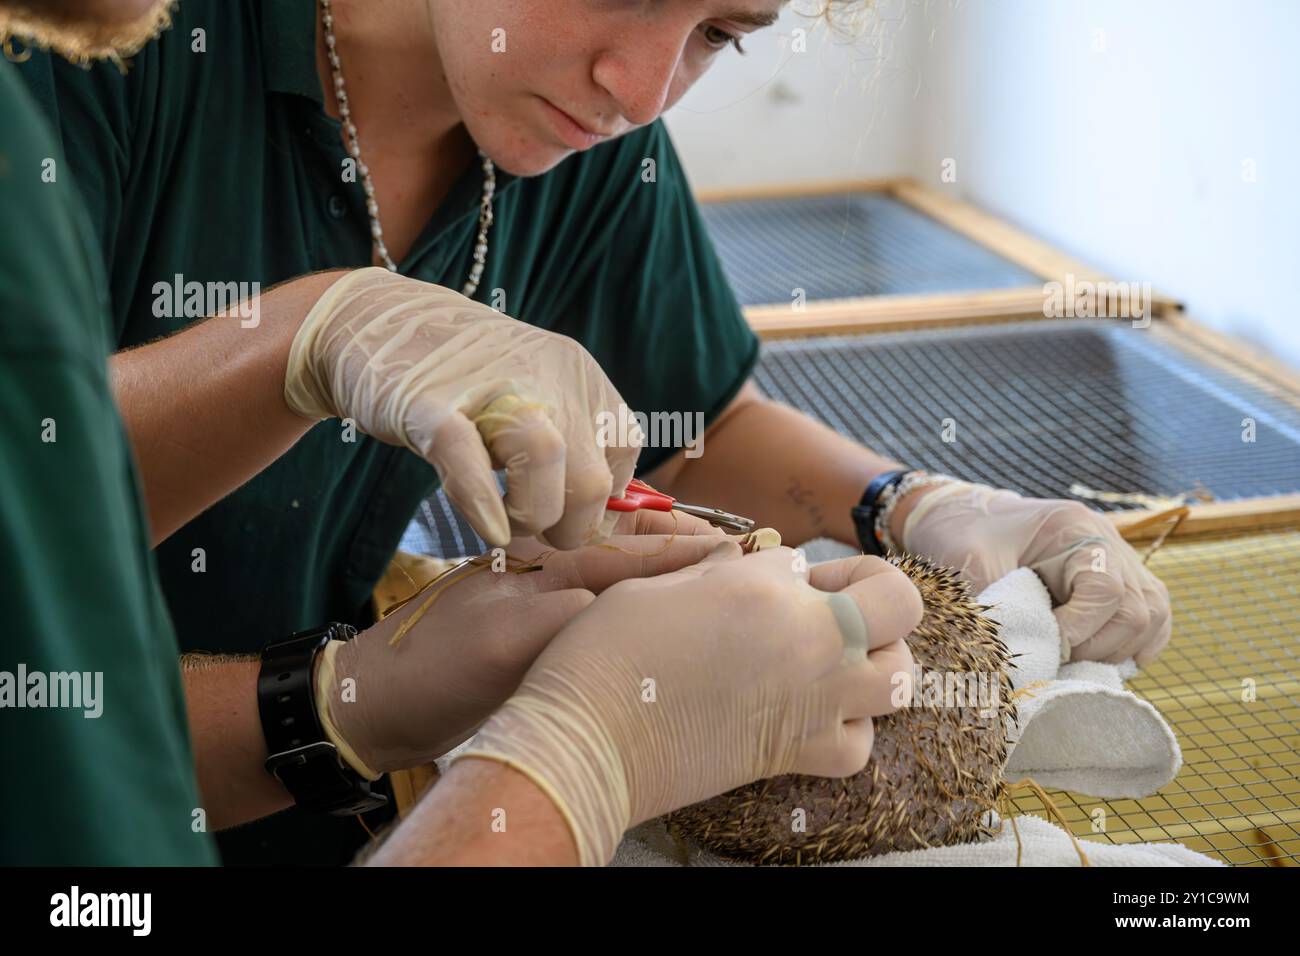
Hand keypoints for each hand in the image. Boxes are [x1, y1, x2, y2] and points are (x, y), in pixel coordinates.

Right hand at [284, 267, 641, 548]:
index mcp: (578, 372)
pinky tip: (489, 529)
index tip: (569, 516)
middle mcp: (545, 372)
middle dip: (571, 526)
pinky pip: (466, 455)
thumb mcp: (533, 394)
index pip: (624, 449)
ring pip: (547, 458)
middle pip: (593, 473)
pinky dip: (482, 501)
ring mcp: (488, 384)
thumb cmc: (460, 378)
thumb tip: (607, 516)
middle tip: (533, 527)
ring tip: (507, 524)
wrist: (372, 319)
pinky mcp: (427, 402)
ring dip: (533, 514)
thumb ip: (572, 442)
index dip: (604, 500)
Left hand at [315, 532, 730, 775]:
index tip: (738, 548)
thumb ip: (568, 615)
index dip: (686, 552)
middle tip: (742, 549)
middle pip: (635, 554)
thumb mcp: (503, 642)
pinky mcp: (539, 633)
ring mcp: (545, 603)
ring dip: (668, 574)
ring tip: (715, 572)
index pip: (631, 554)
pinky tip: (660, 617)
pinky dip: (641, 605)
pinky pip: (604, 611)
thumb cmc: (433, 670)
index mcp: (545, 566)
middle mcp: (552, 576)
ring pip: (623, 580)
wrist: (377, 703)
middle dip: (686, 548)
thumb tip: (629, 605)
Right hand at [458, 545, 920, 865]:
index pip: (808, 560)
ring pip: (901, 677)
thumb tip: (754, 572)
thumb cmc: (609, 652)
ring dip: (879, 660)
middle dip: (876, 595)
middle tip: (828, 605)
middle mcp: (808, 640)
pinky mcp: (795, 753)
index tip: (763, 584)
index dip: (789, 568)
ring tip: (835, 659)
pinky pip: (859, 743)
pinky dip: (850, 728)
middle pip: (900, 604)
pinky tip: (816, 713)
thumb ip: (721, 573)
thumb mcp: (661, 582)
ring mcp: (812, 701)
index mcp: (765, 585)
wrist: (590, 740)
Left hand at [900, 481, 1171, 664]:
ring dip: (1116, 652)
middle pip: (1140, 610)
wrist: (963, 517)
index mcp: (1074, 527)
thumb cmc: (962, 535)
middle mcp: (1109, 541)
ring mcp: (1120, 561)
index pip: (1107, 589)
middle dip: (1097, 647)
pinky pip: (1151, 621)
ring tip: (1070, 660)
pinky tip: (1095, 659)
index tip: (1046, 645)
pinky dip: (1130, 647)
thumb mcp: (968, 565)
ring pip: (1153, 618)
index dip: (1080, 629)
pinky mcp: (1119, 582)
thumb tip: (1018, 663)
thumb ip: (996, 608)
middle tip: (1054, 658)